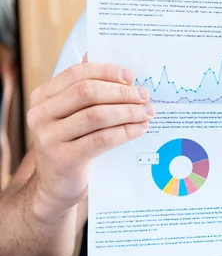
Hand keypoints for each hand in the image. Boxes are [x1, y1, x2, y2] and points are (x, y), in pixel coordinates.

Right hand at [27, 58, 153, 208]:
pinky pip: (102, 139)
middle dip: (121, 92)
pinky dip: (126, 131)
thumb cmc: (71, 142)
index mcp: (43, 96)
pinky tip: (140, 128)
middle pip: (87, 92)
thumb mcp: (73, 115)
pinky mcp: (64, 158)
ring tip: (147, 112)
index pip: (77, 74)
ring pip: (96, 115)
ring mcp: (49, 138)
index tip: (131, 76)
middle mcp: (40, 114)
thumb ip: (88, 92)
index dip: (106, 71)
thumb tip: (121, 70)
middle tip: (144, 95)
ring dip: (128, 111)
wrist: (55, 184)